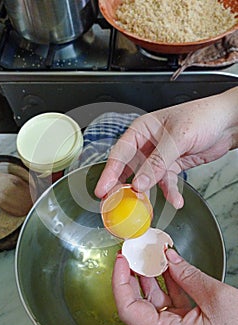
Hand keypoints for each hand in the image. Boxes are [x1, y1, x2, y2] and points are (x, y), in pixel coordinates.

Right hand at [95, 87, 237, 207]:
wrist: (227, 123)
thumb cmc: (203, 116)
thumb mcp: (177, 139)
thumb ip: (157, 162)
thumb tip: (139, 182)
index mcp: (142, 129)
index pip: (120, 153)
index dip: (110, 172)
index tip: (102, 189)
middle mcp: (147, 143)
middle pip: (129, 168)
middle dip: (123, 186)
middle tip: (115, 202)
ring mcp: (159, 156)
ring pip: (146, 178)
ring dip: (148, 192)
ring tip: (145, 206)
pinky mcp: (172, 166)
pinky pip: (166, 182)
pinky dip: (169, 192)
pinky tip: (175, 199)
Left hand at [112, 249, 237, 324]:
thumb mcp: (217, 300)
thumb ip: (189, 275)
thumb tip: (169, 257)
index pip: (128, 308)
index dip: (120, 281)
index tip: (122, 259)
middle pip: (137, 302)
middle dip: (132, 275)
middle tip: (131, 253)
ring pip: (153, 300)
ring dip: (150, 276)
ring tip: (148, 255)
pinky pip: (169, 301)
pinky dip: (168, 282)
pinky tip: (168, 266)